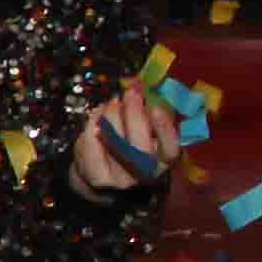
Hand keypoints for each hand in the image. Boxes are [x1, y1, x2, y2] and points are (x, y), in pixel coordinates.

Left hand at [71, 78, 179, 193]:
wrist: (101, 170)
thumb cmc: (129, 140)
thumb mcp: (145, 127)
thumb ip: (148, 108)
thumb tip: (140, 82)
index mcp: (163, 159)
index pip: (170, 149)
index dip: (164, 130)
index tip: (156, 108)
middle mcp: (145, 172)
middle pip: (139, 145)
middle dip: (134, 113)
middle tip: (131, 93)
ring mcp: (121, 178)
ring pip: (114, 139)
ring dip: (111, 113)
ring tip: (112, 103)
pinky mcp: (98, 177)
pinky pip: (91, 142)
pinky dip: (92, 123)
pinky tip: (97, 116)